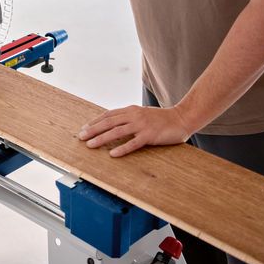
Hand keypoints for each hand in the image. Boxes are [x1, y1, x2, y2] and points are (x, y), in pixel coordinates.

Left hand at [77, 105, 193, 156]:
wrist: (182, 118)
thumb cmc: (161, 118)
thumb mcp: (142, 114)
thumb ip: (129, 117)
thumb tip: (113, 124)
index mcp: (131, 110)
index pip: (108, 115)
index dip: (95, 122)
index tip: (84, 128)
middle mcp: (134, 116)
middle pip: (108, 122)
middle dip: (93, 129)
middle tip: (80, 137)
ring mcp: (141, 125)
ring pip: (117, 132)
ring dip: (102, 138)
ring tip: (90, 144)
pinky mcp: (150, 135)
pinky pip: (133, 143)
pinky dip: (122, 148)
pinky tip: (112, 154)